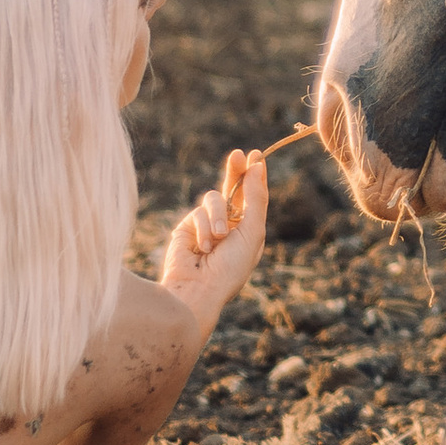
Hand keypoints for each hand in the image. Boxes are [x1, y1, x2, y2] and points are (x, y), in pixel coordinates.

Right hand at [159, 148, 268, 312]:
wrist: (199, 289)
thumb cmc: (231, 267)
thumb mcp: (252, 232)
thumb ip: (255, 199)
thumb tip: (257, 166)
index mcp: (249, 230)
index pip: (252, 197)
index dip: (254, 176)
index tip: (256, 156)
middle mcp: (229, 226)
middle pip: (232, 190)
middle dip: (235, 172)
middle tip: (238, 154)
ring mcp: (207, 226)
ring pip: (214, 199)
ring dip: (218, 216)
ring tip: (219, 239)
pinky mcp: (188, 227)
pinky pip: (198, 212)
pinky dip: (203, 228)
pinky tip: (202, 248)